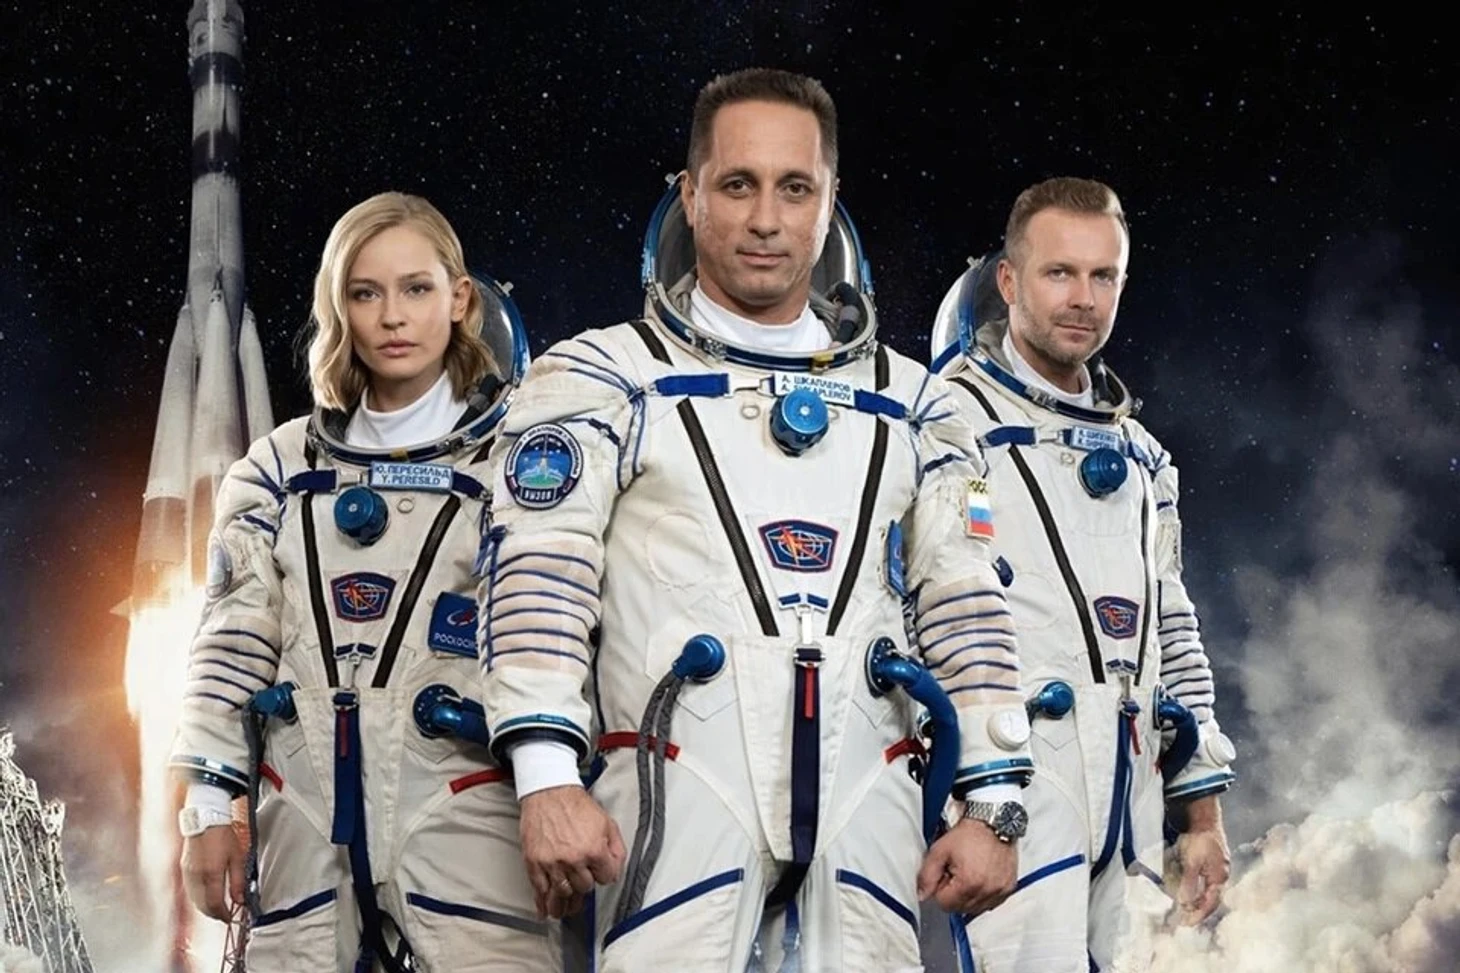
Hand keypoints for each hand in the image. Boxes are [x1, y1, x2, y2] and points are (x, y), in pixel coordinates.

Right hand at [181, 824, 245, 921]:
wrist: (205, 820)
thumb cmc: (223, 836)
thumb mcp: (237, 858)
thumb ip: (238, 881)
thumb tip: (240, 900)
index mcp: (212, 873)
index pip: (215, 903)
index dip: (223, 914)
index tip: (230, 918)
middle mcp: (197, 876)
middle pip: (202, 905)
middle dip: (214, 914)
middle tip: (224, 916)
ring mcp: (188, 873)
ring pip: (194, 900)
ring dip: (205, 908)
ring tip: (217, 908)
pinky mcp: (184, 870)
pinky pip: (190, 891)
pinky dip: (198, 898)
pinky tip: (206, 897)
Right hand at [519, 784, 625, 918]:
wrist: (549, 792)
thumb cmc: (575, 805)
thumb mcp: (606, 822)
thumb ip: (616, 848)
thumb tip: (616, 867)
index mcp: (594, 849)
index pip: (607, 879)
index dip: (604, 874)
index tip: (599, 873)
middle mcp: (573, 859)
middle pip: (585, 888)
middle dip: (585, 883)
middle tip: (582, 879)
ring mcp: (552, 863)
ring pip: (563, 895)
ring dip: (566, 902)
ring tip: (566, 908)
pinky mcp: (535, 863)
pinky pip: (540, 891)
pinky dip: (543, 903)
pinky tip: (546, 910)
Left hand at [917, 817, 1016, 915]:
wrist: (993, 822)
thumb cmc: (970, 834)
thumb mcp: (939, 850)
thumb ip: (927, 876)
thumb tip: (922, 895)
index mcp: (969, 883)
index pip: (945, 904)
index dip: (940, 888)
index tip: (944, 874)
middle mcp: (987, 890)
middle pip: (960, 908)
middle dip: (954, 893)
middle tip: (956, 871)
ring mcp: (1000, 891)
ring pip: (976, 908)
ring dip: (968, 895)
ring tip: (969, 872)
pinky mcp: (1008, 888)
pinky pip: (991, 903)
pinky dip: (983, 894)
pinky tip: (981, 876)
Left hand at [1174, 795, 1229, 923]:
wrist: (1204, 819)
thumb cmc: (1200, 839)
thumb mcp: (1192, 862)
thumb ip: (1190, 883)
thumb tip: (1185, 902)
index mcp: (1219, 878)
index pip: (1210, 903)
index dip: (1198, 914)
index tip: (1186, 923)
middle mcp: (1221, 876)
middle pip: (1210, 900)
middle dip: (1197, 911)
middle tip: (1184, 921)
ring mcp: (1217, 870)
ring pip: (1207, 892)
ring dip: (1197, 902)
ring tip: (1184, 911)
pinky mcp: (1210, 864)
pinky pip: (1204, 883)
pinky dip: (1196, 891)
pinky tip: (1188, 894)